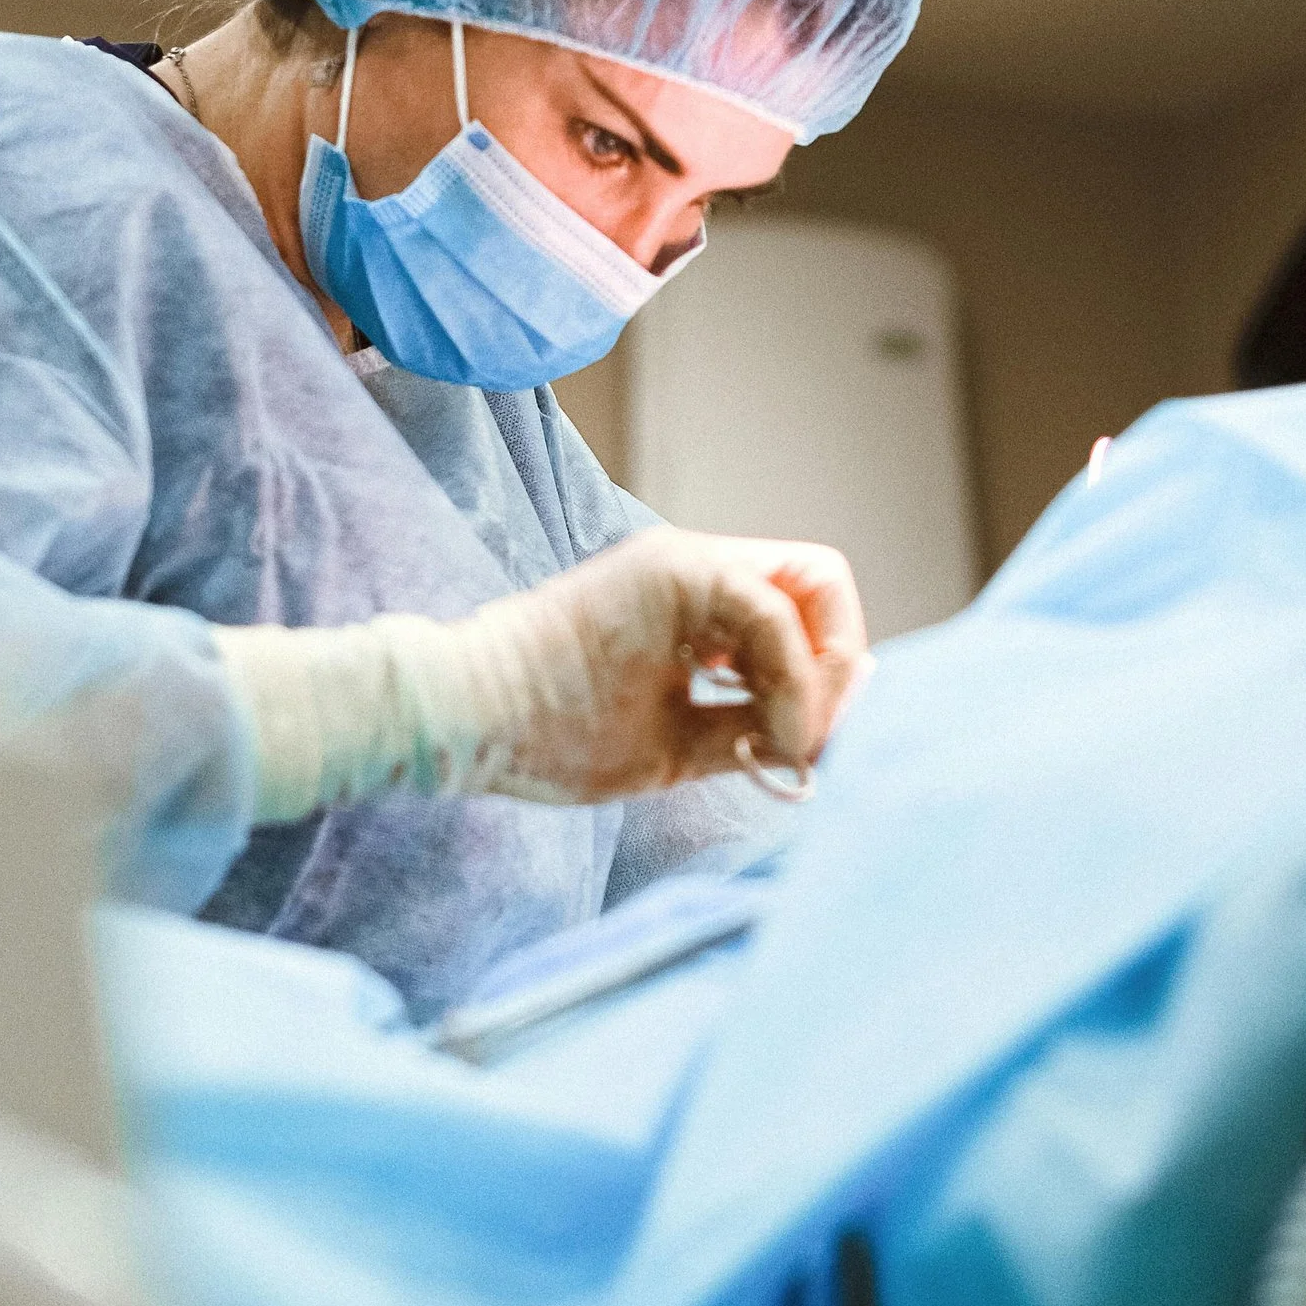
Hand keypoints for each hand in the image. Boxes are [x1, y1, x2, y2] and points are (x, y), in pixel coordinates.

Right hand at [216, 531, 869, 817]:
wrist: (466, 718)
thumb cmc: (550, 736)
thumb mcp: (676, 742)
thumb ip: (750, 726)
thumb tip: (834, 727)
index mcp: (698, 602)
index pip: (807, 607)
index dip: (831, 672)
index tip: (809, 743)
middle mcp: (700, 566)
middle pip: (822, 583)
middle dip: (839, 665)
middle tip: (808, 739)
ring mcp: (685, 561)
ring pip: (809, 586)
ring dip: (818, 675)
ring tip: (782, 744)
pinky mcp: (668, 569)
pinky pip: (769, 607)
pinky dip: (789, 676)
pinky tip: (762, 737)